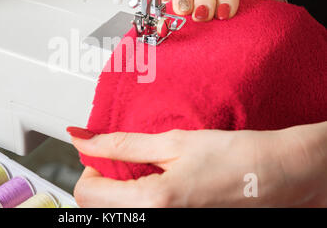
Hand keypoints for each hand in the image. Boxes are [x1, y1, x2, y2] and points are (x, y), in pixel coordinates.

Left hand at [69, 122, 326, 207]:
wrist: (274, 176)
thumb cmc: (233, 158)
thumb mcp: (172, 142)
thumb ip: (122, 145)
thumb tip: (84, 140)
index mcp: (153, 203)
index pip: (87, 194)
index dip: (91, 168)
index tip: (105, 155)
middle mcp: (156, 224)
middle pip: (97, 208)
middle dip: (104, 181)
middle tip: (128, 162)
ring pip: (117, 214)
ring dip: (121, 191)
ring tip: (148, 173)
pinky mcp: (174, 227)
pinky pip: (140, 215)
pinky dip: (139, 200)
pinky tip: (160, 186)